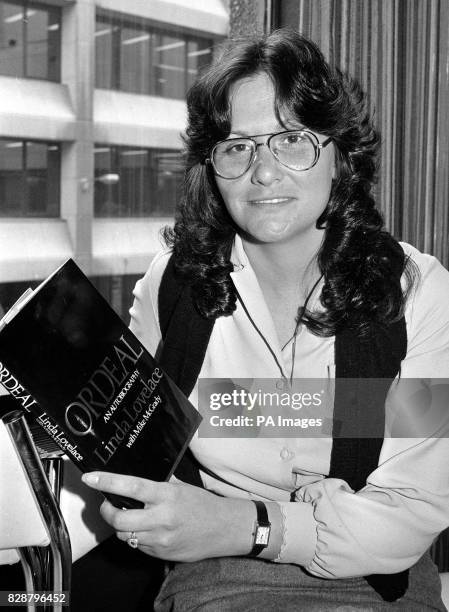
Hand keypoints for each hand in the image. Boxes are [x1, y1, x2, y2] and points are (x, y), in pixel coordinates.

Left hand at [81, 472, 254, 561]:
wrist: (224, 529)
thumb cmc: (202, 504)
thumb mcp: (181, 487)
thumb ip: (159, 483)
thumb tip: (134, 477)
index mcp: (166, 496)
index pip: (131, 487)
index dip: (108, 482)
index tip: (91, 478)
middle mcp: (162, 518)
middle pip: (119, 520)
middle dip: (107, 512)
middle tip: (108, 504)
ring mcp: (161, 539)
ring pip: (125, 535)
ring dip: (122, 526)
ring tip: (130, 516)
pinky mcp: (161, 554)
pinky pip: (138, 546)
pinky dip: (136, 537)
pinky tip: (146, 529)